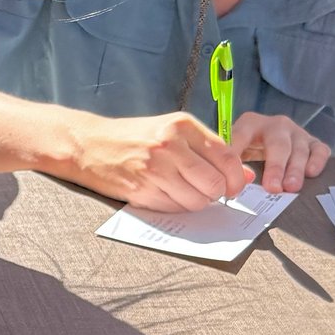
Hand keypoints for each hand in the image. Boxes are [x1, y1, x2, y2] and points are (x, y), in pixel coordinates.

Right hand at [56, 111, 251, 213]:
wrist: (89, 145)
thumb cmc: (134, 138)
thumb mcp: (172, 131)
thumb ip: (208, 150)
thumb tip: (246, 175)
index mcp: (182, 126)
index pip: (226, 157)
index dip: (236, 178)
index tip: (235, 186)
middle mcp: (170, 145)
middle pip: (214, 184)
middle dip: (217, 193)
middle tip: (207, 191)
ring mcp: (155, 169)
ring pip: (197, 201)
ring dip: (196, 202)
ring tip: (183, 190)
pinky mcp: (142, 190)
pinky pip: (175, 208)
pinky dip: (176, 206)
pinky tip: (165, 193)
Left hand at [229, 112, 329, 193]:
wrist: (267, 142)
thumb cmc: (247, 149)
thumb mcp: (233, 153)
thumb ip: (230, 164)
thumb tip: (231, 184)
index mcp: (250, 124)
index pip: (241, 135)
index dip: (237, 153)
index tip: (235, 176)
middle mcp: (276, 125)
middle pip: (277, 144)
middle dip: (275, 167)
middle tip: (273, 187)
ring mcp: (297, 133)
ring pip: (300, 149)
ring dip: (296, 169)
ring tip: (291, 187)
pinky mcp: (313, 142)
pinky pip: (320, 150)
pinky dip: (317, 161)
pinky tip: (311, 173)